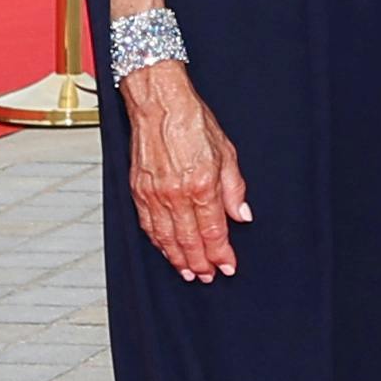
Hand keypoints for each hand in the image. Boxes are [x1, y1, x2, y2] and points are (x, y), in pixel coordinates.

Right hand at [125, 65, 247, 280]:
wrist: (159, 104)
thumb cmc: (191, 121)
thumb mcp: (226, 152)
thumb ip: (234, 188)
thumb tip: (242, 215)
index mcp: (202, 184)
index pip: (214, 231)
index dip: (221, 253)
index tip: (228, 267)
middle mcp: (176, 194)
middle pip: (189, 241)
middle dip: (200, 263)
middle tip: (208, 277)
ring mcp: (154, 194)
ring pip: (166, 238)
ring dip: (178, 259)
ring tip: (188, 272)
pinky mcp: (138, 191)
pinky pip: (148, 226)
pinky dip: (158, 243)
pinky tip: (166, 250)